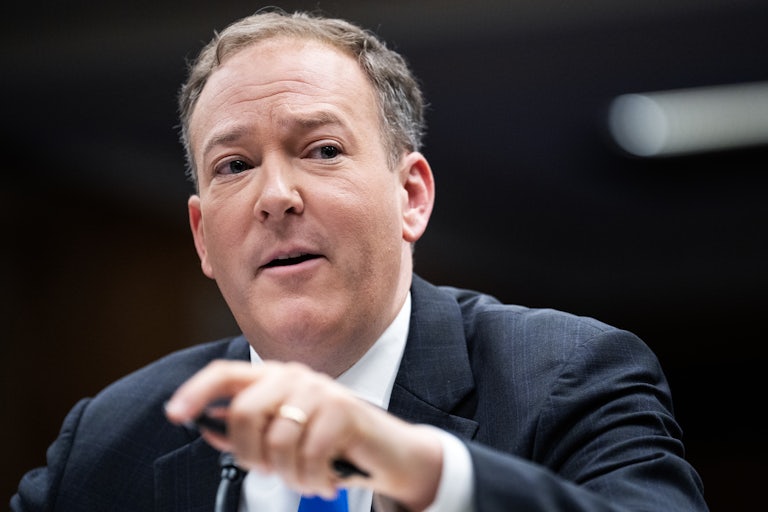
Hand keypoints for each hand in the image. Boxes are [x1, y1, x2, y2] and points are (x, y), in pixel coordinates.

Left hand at [164, 360, 441, 509]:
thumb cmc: (332, 443)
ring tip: (306, 477)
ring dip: (289, 475)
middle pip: (244, 413)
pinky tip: (324, 478)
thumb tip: (208, 429)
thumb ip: (250, 431)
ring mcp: (319, 390)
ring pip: (276, 441)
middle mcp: (294, 376)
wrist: (386, 451)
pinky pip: (307, 456)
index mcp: (275, 377)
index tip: (175, 414)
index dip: (196, 392)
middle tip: (272, 471)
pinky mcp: (341, 410)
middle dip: (251, 455)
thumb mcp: (286, 436)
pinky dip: (312, 479)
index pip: (225, 374)